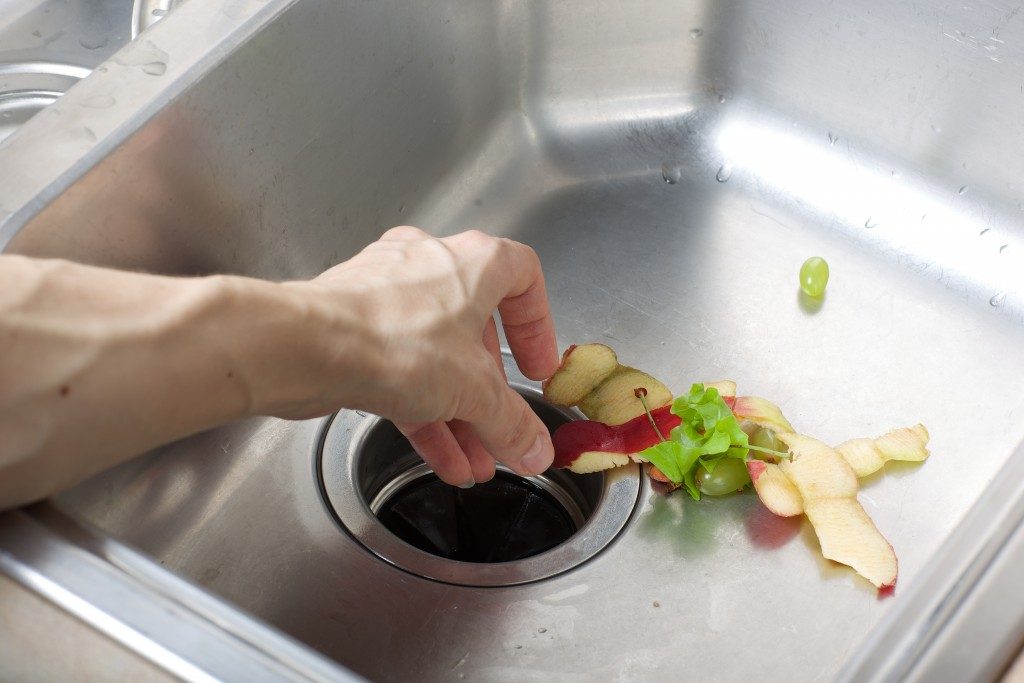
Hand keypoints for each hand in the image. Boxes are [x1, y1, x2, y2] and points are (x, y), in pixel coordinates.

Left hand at [280, 227, 559, 486]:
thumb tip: (535, 449)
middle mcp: (428, 268)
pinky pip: (402, 372)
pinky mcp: (356, 329)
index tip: (537, 368)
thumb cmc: (392, 339)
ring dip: (460, 414)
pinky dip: (425, 413)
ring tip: (475, 461)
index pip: (523, 277)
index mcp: (470, 262)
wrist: (304, 348)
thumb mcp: (474, 391)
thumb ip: (512, 423)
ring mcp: (388, 297)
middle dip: (491, 395)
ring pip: (436, 359)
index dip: (538, 326)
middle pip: (475, 334)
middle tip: (504, 432)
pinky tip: (441, 459)